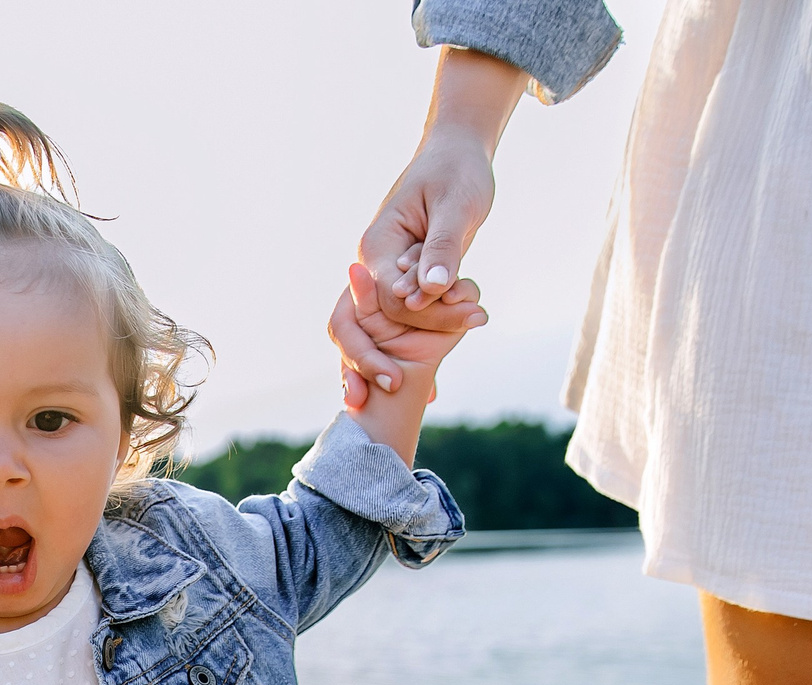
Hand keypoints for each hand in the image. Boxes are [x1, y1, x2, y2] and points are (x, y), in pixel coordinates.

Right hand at [330, 47, 525, 400]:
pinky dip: (399, 356)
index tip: (421, 362)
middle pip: (354, 325)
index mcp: (377, 245)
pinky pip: (390, 328)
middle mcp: (369, 267)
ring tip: (390, 404)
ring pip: (365, 333)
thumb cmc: (458, 174)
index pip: (382, 300)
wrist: (455, 154)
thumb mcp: (458, 207)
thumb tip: (435, 289)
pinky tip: (426, 389)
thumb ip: (443, 248)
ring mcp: (379, 280)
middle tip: (388, 393)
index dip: (403, 330)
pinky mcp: (397, 287)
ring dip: (374, 368)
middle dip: (367, 362)